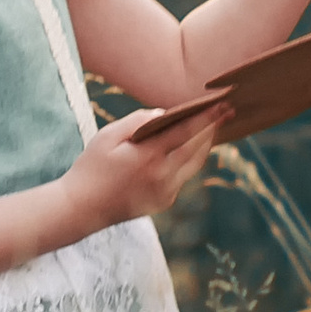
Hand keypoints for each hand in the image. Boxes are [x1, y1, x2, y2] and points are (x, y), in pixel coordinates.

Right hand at [64, 101, 225, 230]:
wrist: (83, 208)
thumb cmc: (91, 167)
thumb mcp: (107, 136)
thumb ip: (137, 121)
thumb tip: (163, 114)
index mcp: (147, 157)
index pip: (184, 132)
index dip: (206, 117)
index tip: (221, 104)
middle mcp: (161, 176)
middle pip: (197, 148)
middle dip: (213, 128)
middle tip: (228, 111)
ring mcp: (165, 192)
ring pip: (194, 165)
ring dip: (206, 145)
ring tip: (214, 127)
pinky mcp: (164, 201)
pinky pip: (183, 177)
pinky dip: (189, 160)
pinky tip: (192, 147)